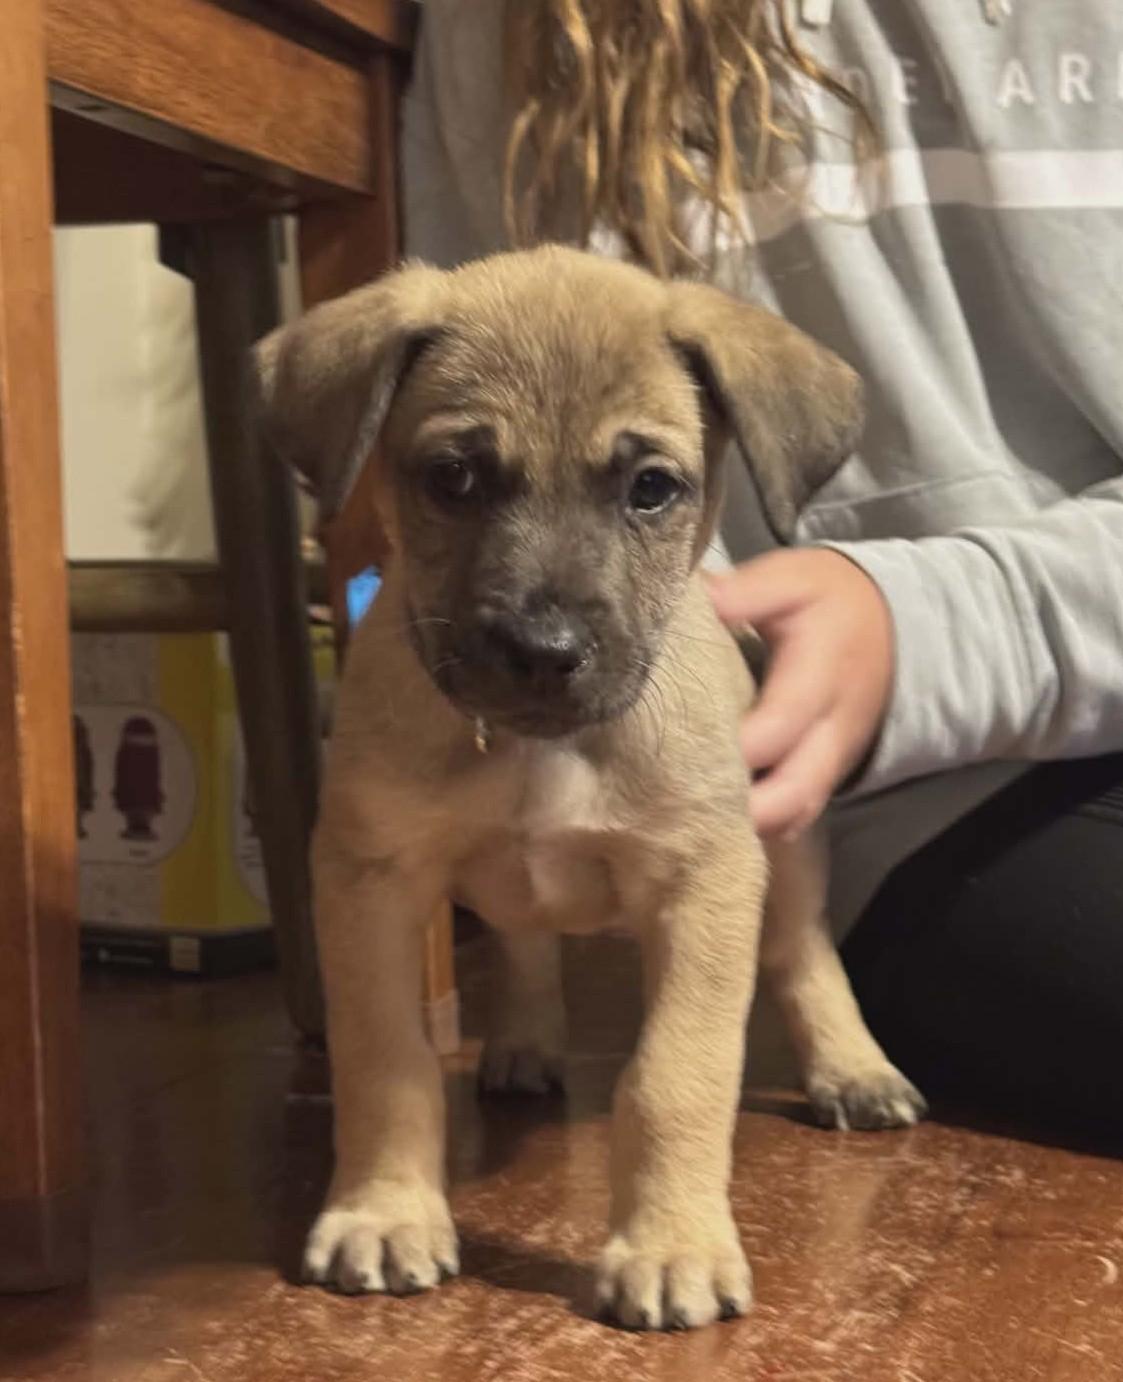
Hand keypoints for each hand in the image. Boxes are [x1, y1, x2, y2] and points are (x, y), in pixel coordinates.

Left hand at [707, 549, 893, 838]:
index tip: (679, 752)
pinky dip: (760, 825)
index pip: (779, 726)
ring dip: (748, 824)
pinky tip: (715, 819)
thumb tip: (696, 599)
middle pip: (793, 793)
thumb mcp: (794, 580)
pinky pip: (796, 816)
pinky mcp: (823, 776)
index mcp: (819, 678)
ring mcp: (831, 761)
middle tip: (677, 805)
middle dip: (741, 809)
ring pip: (795, 814)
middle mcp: (831, 732)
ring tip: (688, 818)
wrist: (891, 626)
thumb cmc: (830, 601)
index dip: (733, 748)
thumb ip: (746, 592)